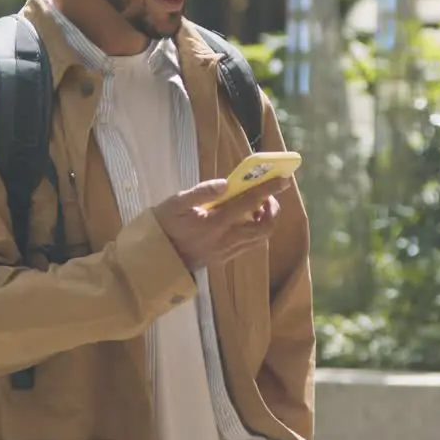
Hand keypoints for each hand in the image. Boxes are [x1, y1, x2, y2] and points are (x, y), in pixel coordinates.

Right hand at [152, 177, 290, 270]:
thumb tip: (225, 183)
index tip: (283, 180)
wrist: (156, 259)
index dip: (268, 190)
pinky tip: (244, 220)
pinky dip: (255, 231)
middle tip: (264, 196)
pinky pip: (249, 245)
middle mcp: (226, 240)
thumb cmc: (165, 226)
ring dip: (265, 221)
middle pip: (264, 227)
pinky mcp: (224, 259)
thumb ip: (201, 192)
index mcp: (215, 223)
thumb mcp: (176, 203)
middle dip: (272, 210)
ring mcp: (227, 252)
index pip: (249, 204)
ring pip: (260, 239)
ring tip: (256, 207)